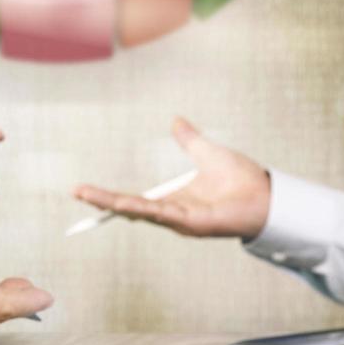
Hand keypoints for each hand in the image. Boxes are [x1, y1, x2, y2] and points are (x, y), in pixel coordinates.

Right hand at [72, 118, 270, 237]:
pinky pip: (163, 215)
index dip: (109, 196)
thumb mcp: (208, 152)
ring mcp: (182, 221)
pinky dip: (143, 209)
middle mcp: (173, 214)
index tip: (83, 190)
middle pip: (130, 208)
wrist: (267, 194)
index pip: (135, 198)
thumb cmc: (242, 179)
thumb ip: (189, 139)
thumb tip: (176, 120)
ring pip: (141, 212)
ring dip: (114, 204)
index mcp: (174, 200)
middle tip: (76, 193)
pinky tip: (124, 205)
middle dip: (103, 201)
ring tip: (88, 196)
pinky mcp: (193, 224)